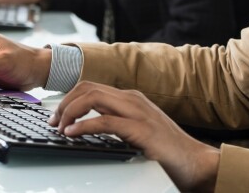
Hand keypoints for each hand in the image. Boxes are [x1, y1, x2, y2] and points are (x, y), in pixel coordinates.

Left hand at [49, 81, 219, 191]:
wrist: (195, 162)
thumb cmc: (168, 151)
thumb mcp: (137, 131)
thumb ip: (117, 124)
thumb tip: (87, 126)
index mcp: (131, 98)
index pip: (92, 86)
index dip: (68, 99)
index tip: (56, 117)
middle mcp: (132, 99)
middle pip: (88, 87)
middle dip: (63, 103)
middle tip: (52, 123)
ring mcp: (137, 112)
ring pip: (92, 97)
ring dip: (69, 111)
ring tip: (59, 128)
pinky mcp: (140, 129)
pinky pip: (104, 121)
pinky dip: (83, 125)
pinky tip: (72, 134)